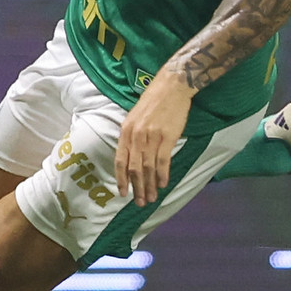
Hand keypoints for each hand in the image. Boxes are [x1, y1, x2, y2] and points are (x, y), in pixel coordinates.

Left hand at [114, 75, 192, 206]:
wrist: (171, 88)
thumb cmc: (152, 102)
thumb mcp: (134, 118)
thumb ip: (131, 137)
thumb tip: (132, 157)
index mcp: (125, 131)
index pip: (120, 160)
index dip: (121, 179)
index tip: (123, 193)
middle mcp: (136, 136)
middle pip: (134, 168)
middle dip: (136, 187)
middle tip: (139, 202)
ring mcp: (151, 137)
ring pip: (148, 167)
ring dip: (150, 185)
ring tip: (151, 198)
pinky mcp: (167, 137)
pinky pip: (163, 160)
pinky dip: (163, 174)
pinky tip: (163, 184)